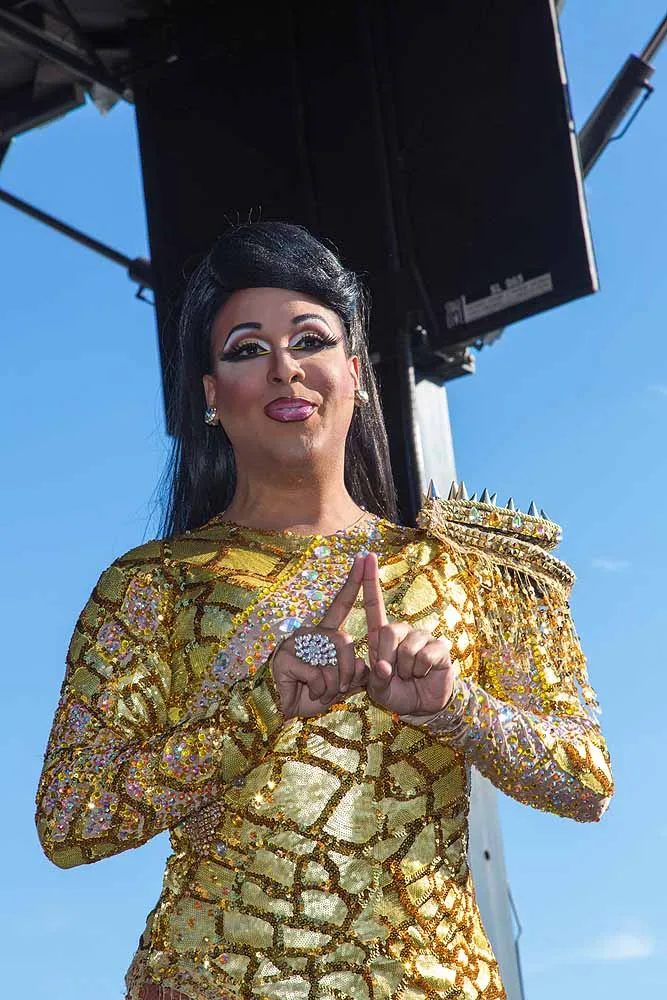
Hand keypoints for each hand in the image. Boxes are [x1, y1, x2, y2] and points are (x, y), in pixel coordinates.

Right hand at [271, 555, 368, 717]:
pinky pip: (318, 673)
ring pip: (334, 658)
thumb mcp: (340, 683)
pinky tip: (306, 691)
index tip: (365, 558)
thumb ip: (357, 672)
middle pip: (346, 641)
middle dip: (349, 670)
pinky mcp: (285, 656)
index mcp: (324, 634)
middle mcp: (311, 632)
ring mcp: (296, 642)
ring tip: (320, 690)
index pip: (341, 604)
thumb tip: (367, 665)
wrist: (282, 711)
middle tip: (339, 687)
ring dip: (334, 683)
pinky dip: (319, 689)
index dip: (354, 582)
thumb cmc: (311, 694)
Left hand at [363, 553, 455, 719]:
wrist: (423, 707)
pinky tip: (423, 674)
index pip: (374, 605)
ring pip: (408, 646)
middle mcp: (402, 632)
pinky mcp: (440, 647)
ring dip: (406, 668)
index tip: (366, 557)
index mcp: (381, 637)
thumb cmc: (397, 693)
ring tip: (410, 675)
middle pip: (388, 630)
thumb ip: (375, 679)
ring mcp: (422, 637)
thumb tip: (383, 666)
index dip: (369, 581)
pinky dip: (421, 670)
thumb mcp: (378, 690)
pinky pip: (426, 654)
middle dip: (388, 657)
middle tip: (394, 673)